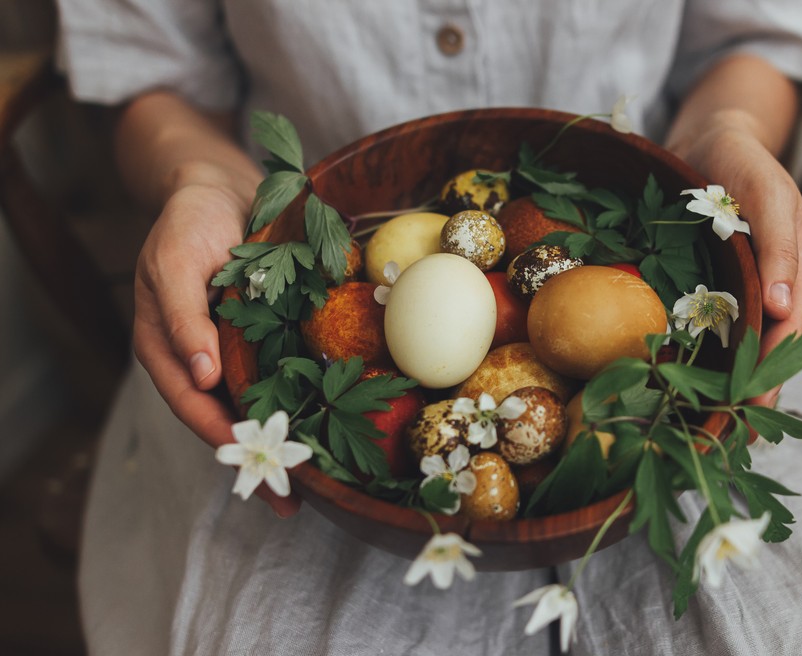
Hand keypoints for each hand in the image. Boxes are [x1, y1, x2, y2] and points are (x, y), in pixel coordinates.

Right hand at [133, 182, 301, 516]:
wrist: (220, 188)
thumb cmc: (189, 220)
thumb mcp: (175, 261)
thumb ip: (182, 316)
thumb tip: (201, 376)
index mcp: (169, 348)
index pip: (192, 406)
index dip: (222, 438)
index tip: (257, 466)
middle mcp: (203, 357)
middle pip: (228, 417)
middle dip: (261, 456)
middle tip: (297, 496)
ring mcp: (236, 349)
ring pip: (259, 402)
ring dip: (287, 437)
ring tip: (321, 476)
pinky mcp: (267, 335)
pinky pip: (285, 373)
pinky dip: (305, 398)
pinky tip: (335, 419)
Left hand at [672, 110, 801, 402]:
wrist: (710, 137)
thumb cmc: (743, 162)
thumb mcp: (768, 193)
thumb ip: (782, 245)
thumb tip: (785, 310)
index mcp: (793, 270)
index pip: (787, 332)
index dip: (771, 371)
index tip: (751, 409)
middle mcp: (769, 285)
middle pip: (766, 348)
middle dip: (750, 390)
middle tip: (730, 435)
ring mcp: (738, 286)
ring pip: (738, 344)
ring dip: (726, 381)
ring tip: (708, 422)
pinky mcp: (708, 283)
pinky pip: (708, 326)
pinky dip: (701, 354)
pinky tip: (682, 379)